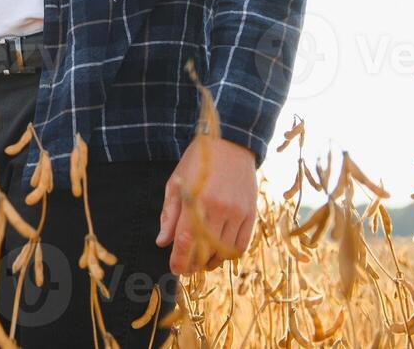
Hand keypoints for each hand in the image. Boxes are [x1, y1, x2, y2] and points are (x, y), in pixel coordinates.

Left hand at [155, 135, 257, 273]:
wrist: (230, 144)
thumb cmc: (197, 163)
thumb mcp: (176, 183)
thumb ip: (169, 214)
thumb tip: (162, 242)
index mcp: (195, 200)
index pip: (185, 241)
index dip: (179, 260)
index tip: (174, 269)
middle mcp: (218, 209)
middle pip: (204, 250)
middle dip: (193, 264)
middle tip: (186, 268)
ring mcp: (237, 212)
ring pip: (223, 251)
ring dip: (211, 261)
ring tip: (201, 263)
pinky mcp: (251, 213)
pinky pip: (241, 245)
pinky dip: (229, 254)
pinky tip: (219, 254)